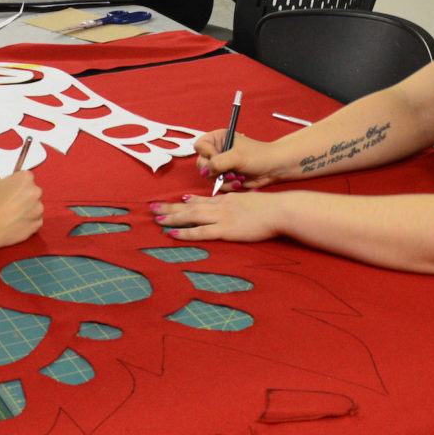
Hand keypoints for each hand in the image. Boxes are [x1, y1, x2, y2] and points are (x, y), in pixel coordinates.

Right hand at [0, 171, 43, 248]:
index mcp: (25, 178)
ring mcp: (38, 208)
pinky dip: (28, 222)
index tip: (14, 191)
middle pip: (33, 192)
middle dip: (25, 197)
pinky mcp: (38, 223)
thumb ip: (11, 183)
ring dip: (28, 210)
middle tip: (12, 204)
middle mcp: (35, 191)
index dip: (19, 186)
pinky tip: (15, 223)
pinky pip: (35, 220)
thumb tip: (16, 185)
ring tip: (12, 215)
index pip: (27, 178)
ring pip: (35, 207)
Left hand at [151, 192, 280, 241]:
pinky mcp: (226, 230)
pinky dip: (185, 233)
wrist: (280, 210)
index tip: (175, 201)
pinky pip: (200, 232)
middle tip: (153, 208)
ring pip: (191, 216)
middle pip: (190, 207)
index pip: (202, 200)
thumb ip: (240, 203)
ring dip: (172, 218)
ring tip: (156, 219)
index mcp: (227, 200)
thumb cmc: (271, 207)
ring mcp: (221, 217)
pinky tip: (172, 234)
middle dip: (170, 208)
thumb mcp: (251, 200)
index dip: (186, 202)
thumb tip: (236, 206)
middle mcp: (220, 206)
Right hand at [194, 130, 285, 190]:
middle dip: (216, 171)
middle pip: (202, 163)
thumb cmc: (259, 156)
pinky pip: (217, 184)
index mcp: (218, 138)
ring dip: (223, 180)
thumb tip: (204, 171)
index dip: (207, 154)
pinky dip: (227, 185)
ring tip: (237, 177)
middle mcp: (217, 150)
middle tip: (230, 172)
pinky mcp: (224, 176)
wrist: (273, 169)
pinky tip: (239, 182)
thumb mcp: (237, 157)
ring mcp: (220, 164)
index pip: (200, 146)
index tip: (219, 158)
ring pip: (209, 176)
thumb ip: (217, 163)